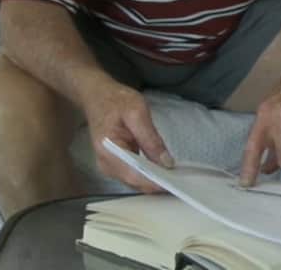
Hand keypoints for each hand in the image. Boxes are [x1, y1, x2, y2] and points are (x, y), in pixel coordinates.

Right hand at [82, 79, 170, 193]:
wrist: (98, 97)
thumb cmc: (116, 101)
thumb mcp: (137, 112)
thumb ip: (151, 139)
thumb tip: (166, 162)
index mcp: (109, 151)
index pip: (134, 176)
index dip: (156, 183)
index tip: (176, 184)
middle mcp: (106, 164)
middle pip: (136, 182)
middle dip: (158, 182)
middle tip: (183, 178)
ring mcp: (109, 166)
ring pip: (136, 181)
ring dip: (155, 179)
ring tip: (176, 174)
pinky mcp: (115, 165)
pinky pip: (135, 174)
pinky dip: (149, 173)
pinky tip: (163, 168)